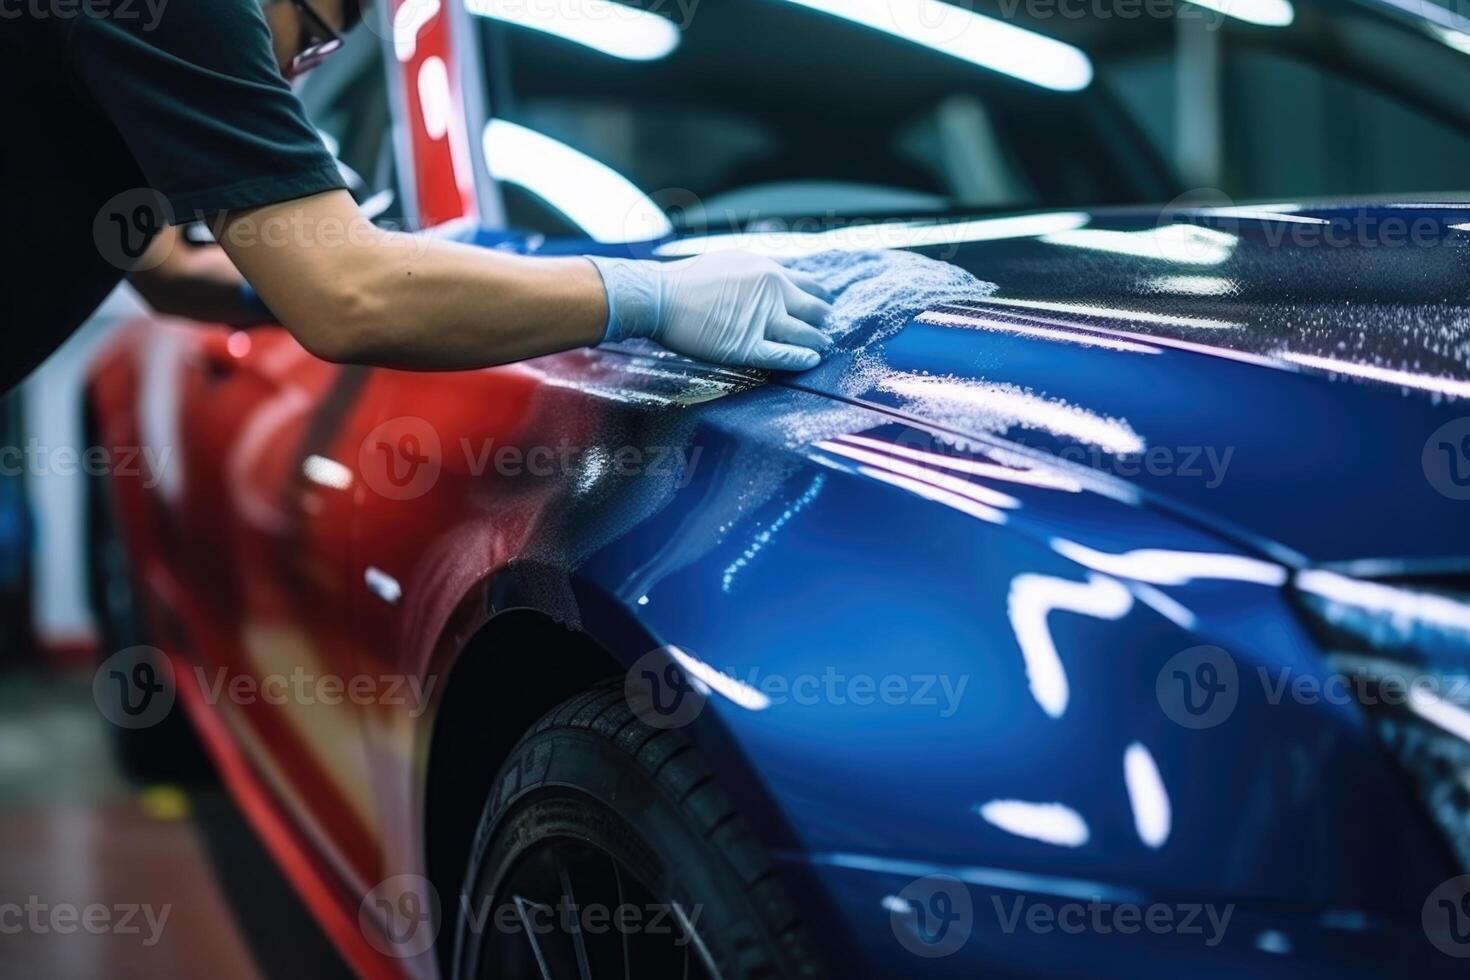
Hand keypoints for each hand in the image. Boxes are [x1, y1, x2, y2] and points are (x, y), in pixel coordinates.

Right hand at [588, 251, 833, 370]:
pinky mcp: (748, 345)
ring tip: (821, 348)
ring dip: (818, 342)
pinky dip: (802, 359)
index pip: (810, 284)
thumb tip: (773, 277)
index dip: (819, 299)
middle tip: (823, 331)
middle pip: (815, 309)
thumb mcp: (731, 261)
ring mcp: (762, 319)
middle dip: (822, 322)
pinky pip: (785, 355)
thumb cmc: (686, 280)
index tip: (820, 308)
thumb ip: (757, 271)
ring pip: (806, 334)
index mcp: (768, 270)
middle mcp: (772, 291)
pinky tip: (811, 361)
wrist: (659, 296)